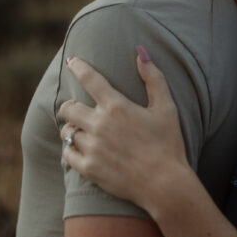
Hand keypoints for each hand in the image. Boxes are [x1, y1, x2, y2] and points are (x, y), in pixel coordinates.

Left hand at [59, 48, 188, 210]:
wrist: (165, 184)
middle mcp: (100, 125)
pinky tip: (78, 148)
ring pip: (67, 131)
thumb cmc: (168, 144)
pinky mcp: (89, 168)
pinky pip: (67, 153)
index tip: (71, 61)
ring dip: (71, 128)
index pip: (90, 79)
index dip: (78, 67)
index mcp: (117, 107)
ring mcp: (93, 148)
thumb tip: (140, 52)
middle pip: (68, 107)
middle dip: (69, 105)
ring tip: (79, 130)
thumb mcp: (166, 108)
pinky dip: (70, 149)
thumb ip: (153, 78)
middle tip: (76, 108)